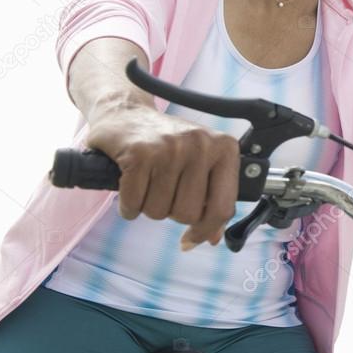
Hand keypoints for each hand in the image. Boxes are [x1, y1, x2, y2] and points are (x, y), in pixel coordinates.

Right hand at [85, 104, 239, 249]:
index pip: (222, 207)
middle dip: (170, 213)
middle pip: (187, 214)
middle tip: (163, 192)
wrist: (126, 113)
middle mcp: (201, 145)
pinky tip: (130, 187)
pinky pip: (134, 202)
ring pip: (159, 211)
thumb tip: (213, 237)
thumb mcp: (201, 164)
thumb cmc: (168, 144)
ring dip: (148, 207)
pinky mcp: (139, 153)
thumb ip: (212, 199)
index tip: (191, 239)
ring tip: (148, 183)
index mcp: (225, 149)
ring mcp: (170, 148)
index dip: (205, 231)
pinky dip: (128, 205)